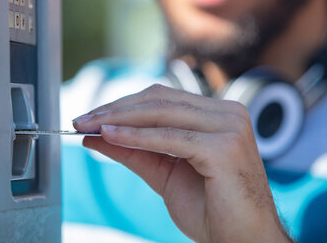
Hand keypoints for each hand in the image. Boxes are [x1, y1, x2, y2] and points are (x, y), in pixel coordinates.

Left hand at [74, 84, 291, 242]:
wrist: (244, 242)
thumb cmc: (213, 211)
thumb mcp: (165, 174)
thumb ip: (135, 151)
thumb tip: (97, 135)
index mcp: (219, 115)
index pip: (164, 98)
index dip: (124, 104)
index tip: (91, 117)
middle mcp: (228, 114)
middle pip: (161, 100)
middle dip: (116, 109)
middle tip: (81, 120)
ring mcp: (230, 127)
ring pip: (163, 113)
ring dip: (120, 119)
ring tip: (89, 126)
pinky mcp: (224, 147)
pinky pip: (170, 138)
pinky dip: (136, 136)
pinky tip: (110, 136)